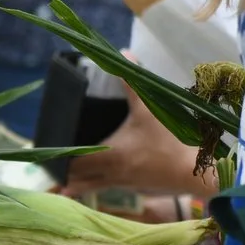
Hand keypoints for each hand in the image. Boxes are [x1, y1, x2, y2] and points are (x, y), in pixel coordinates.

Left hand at [60, 85, 206, 198]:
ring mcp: (123, 184)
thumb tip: (123, 54)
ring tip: (60, 181)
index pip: (73, 161)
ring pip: (91, 187)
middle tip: (49, 165)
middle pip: (77, 178)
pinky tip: (94, 181)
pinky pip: (107, 189)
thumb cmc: (171, 140)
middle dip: (62, 172)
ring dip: (76, 183)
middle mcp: (111, 173)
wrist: (199, 172)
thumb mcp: (151, 108)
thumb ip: (134, 82)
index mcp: (109, 154)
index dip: (58, 159)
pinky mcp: (135, 189)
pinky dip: (95, 186)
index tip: (46, 154)